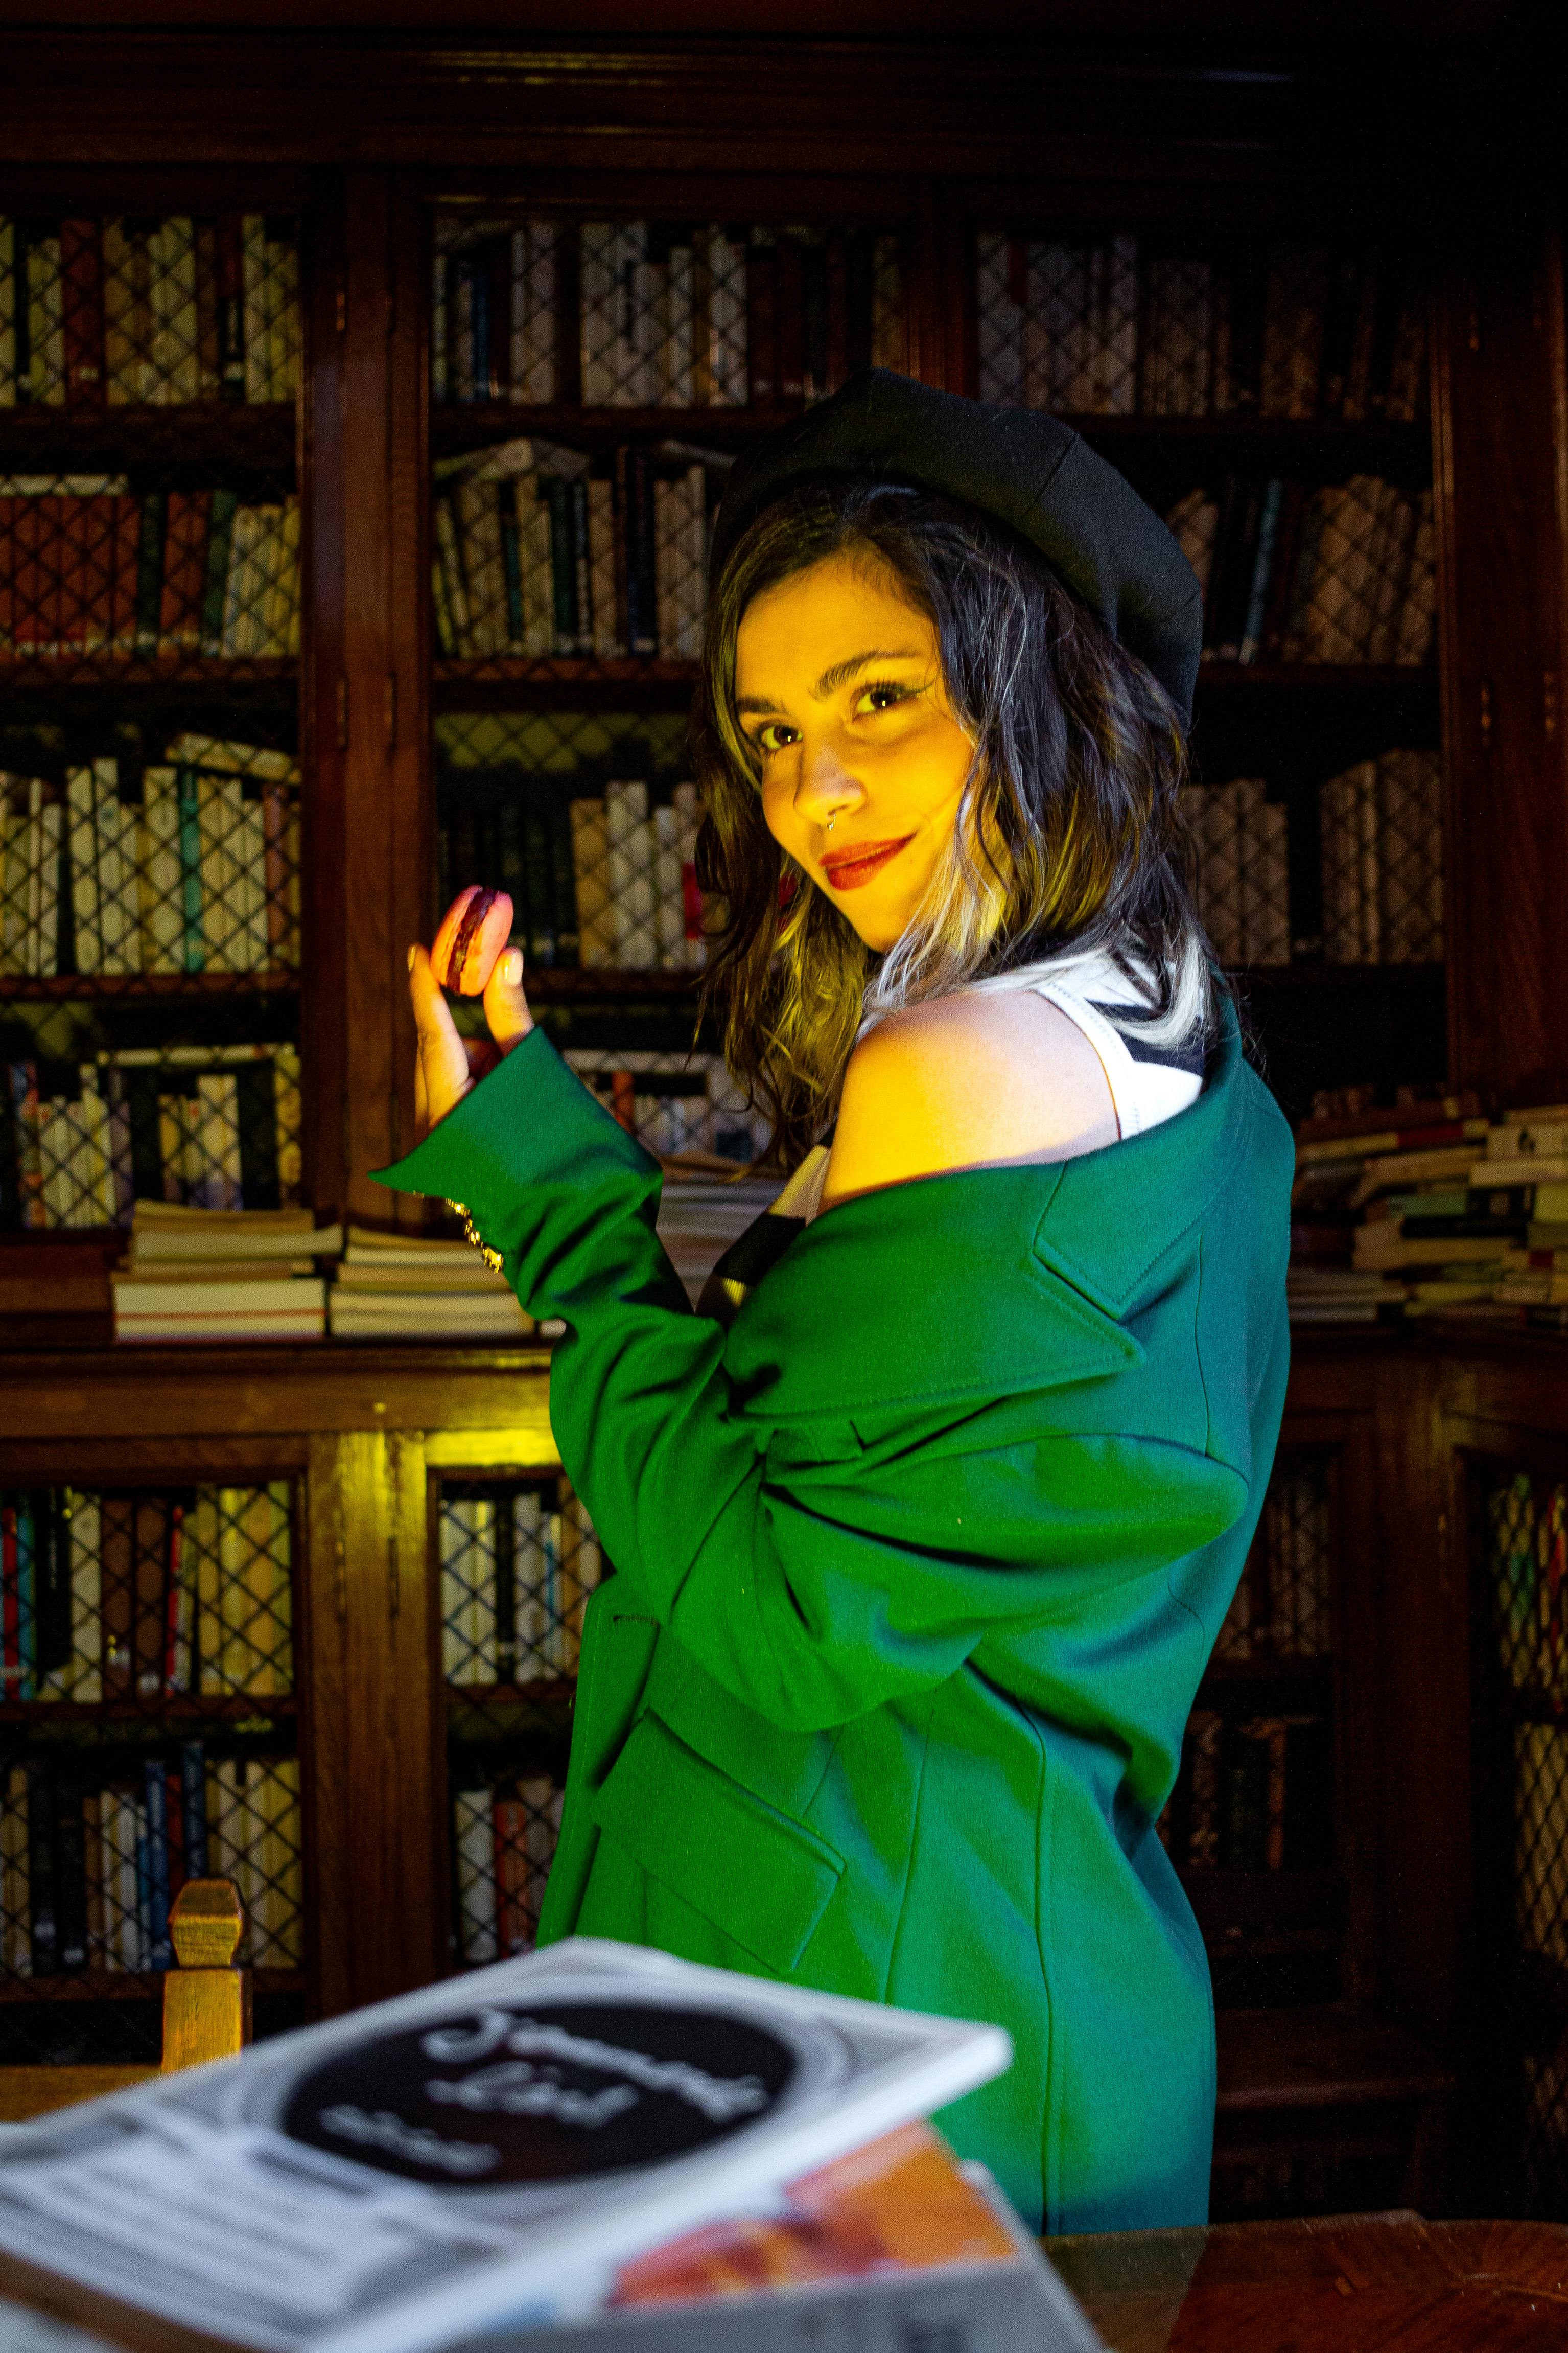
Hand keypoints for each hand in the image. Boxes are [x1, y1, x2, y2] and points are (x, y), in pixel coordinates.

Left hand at [409, 941, 533, 1140]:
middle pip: (436, 1048)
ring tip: (514, 1087)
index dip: (425, 988)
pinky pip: (449, 1087)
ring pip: (443, 1067)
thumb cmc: (548, 1135)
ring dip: (475, 1059)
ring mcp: (430, 1131)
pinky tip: (500, 1099)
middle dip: (467, 1029)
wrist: (552, 1202)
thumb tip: (506, 957)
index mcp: (451, 1108)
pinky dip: (474, 1078)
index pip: (433, 1033)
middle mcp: (430, 1121)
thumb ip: (511, 1014)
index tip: (417, 949)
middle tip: (489, 996)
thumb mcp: (532, 1069)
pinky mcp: (437, 1136)